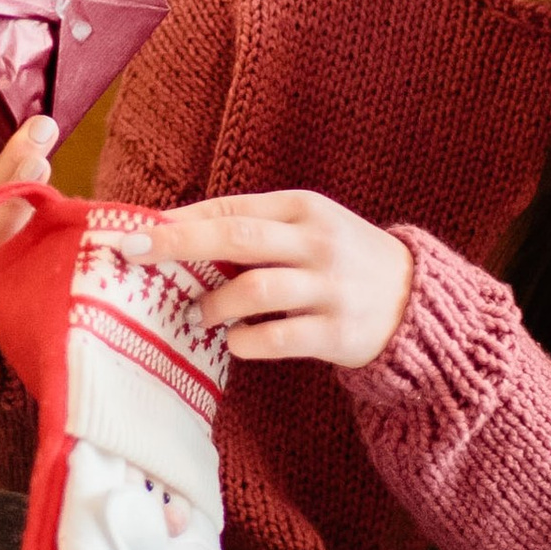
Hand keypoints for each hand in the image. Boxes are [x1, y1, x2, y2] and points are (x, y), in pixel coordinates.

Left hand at [153, 191, 413, 370]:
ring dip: (214, 303)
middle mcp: (317, 242)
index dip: (181, 220)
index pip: (232, 208)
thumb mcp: (307, 229)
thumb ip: (254, 229)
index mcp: (303, 209)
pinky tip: (235, 341)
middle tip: (136, 255)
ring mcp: (329, 287)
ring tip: (195, 315)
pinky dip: (248, 340)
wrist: (415, 301)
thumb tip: (174, 233)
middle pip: (238, 238)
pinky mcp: (337, 331)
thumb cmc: (342, 261)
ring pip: (256, 289)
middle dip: (180, 244)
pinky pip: (280, 338)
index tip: (134, 231)